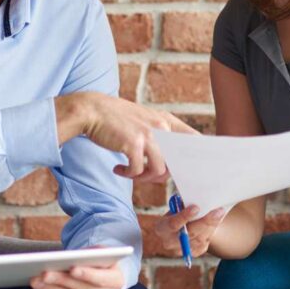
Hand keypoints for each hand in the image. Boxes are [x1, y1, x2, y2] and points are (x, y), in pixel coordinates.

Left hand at [29, 260, 123, 288]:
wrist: (104, 275)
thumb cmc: (99, 260)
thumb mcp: (100, 253)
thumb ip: (90, 254)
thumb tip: (72, 257)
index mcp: (116, 279)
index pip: (101, 278)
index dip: (87, 274)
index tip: (73, 268)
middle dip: (62, 281)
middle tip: (45, 273)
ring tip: (36, 280)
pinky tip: (39, 287)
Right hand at [55, 92, 198, 181]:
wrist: (92, 111)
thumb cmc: (116, 120)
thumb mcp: (144, 121)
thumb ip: (158, 136)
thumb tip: (170, 164)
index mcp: (165, 121)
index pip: (193, 139)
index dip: (197, 157)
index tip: (191, 170)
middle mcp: (161, 127)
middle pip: (176, 162)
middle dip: (163, 175)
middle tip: (147, 176)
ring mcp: (148, 135)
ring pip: (159, 170)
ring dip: (143, 177)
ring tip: (130, 173)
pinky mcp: (133, 144)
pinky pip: (138, 171)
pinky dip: (128, 174)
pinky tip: (118, 169)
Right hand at [153, 204, 226, 258]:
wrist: (177, 231)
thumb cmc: (176, 215)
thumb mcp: (174, 209)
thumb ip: (182, 206)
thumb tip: (198, 199)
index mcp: (161, 228)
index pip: (173, 224)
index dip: (184, 216)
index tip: (196, 207)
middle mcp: (169, 242)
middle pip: (190, 233)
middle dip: (205, 221)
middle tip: (218, 211)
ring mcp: (181, 250)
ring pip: (200, 238)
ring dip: (212, 225)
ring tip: (220, 213)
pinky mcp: (193, 253)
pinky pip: (205, 243)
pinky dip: (212, 230)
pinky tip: (217, 220)